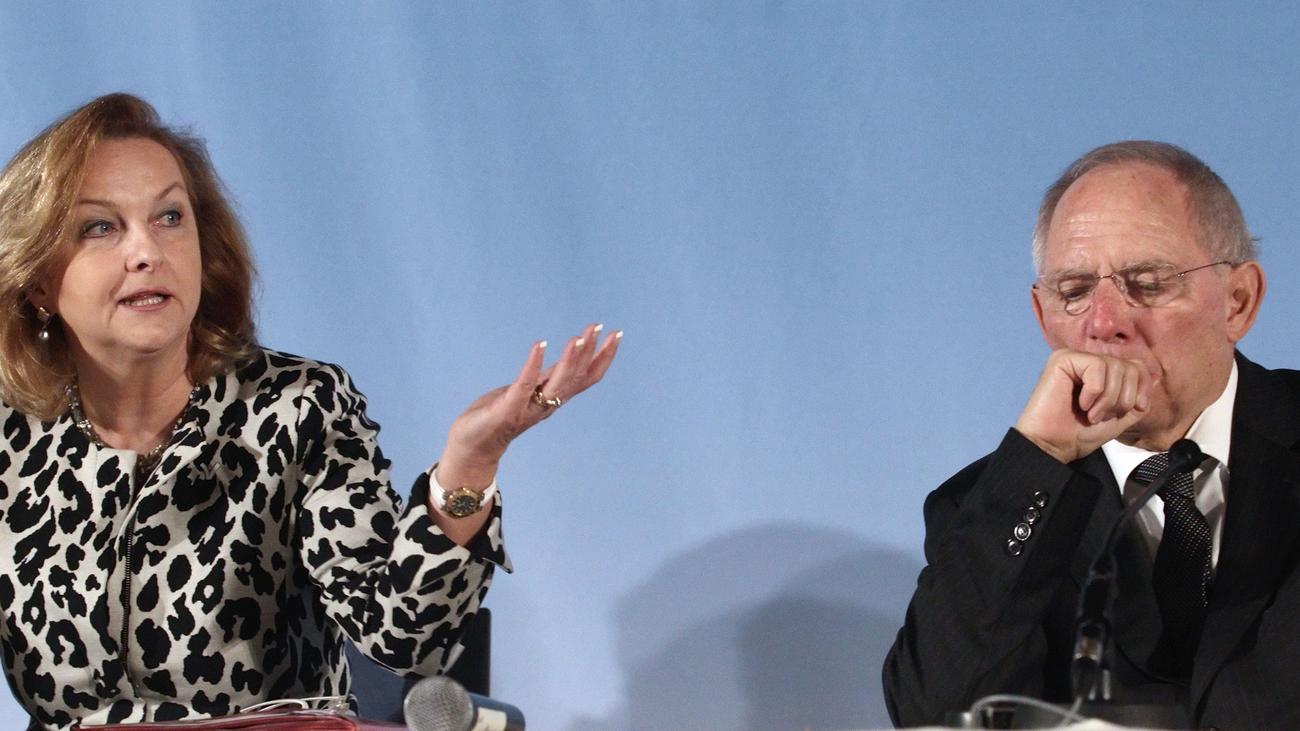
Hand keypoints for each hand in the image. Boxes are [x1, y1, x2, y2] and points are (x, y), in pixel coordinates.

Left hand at [436, 323, 621, 488]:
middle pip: (576, 378)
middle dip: (589, 352)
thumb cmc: (498, 416)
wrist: (472, 448)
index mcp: (552, 398)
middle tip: (598, 327)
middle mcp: (546, 404)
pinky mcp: (507, 409)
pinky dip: (533, 364)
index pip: (585, 377)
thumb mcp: (528, 390)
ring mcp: (528, 408)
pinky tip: (539, 344)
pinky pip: (523, 385)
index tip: (616, 334)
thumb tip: (568, 358)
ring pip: (557, 383)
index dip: (603, 357)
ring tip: (578, 337)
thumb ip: (546, 377)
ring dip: (569, 360)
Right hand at [1014, 349, 1152, 463]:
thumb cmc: (1077, 434)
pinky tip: (1081, 404)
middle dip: (1123, 398)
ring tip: (1092, 414)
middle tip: (1103, 416)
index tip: (1133, 409)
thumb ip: (1136, 399)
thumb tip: (1151, 378)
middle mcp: (1087, 360)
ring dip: (1109, 399)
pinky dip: (1094, 392)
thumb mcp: (1119, 417)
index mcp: (1100, 372)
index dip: (1142, 388)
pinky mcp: (1062, 359)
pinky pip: (1097, 367)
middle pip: (1129, 366)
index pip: (1136, 366)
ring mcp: (1074, 358)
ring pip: (1115, 366)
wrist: (1051, 446)